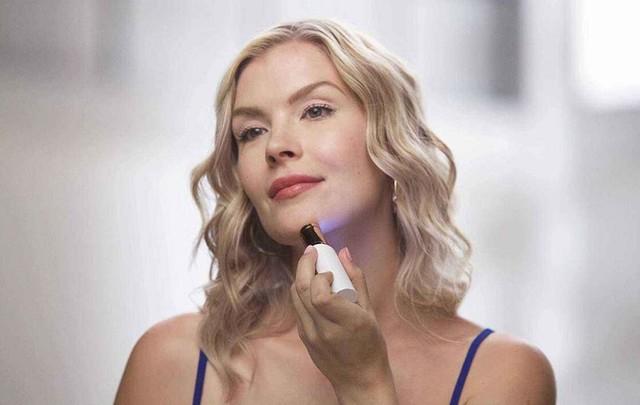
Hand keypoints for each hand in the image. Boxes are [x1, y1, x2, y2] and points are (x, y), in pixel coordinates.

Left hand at [290, 244, 393, 395]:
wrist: (360, 380)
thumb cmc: (370, 346)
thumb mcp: (371, 312)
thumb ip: (357, 280)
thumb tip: (345, 253)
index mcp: (346, 323)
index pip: (319, 294)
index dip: (320, 276)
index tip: (330, 271)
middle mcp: (324, 330)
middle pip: (301, 290)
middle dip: (304, 265)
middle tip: (312, 252)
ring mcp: (311, 336)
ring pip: (295, 297)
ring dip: (301, 277)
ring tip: (313, 268)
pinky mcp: (304, 338)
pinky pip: (297, 308)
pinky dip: (302, 292)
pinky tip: (313, 288)